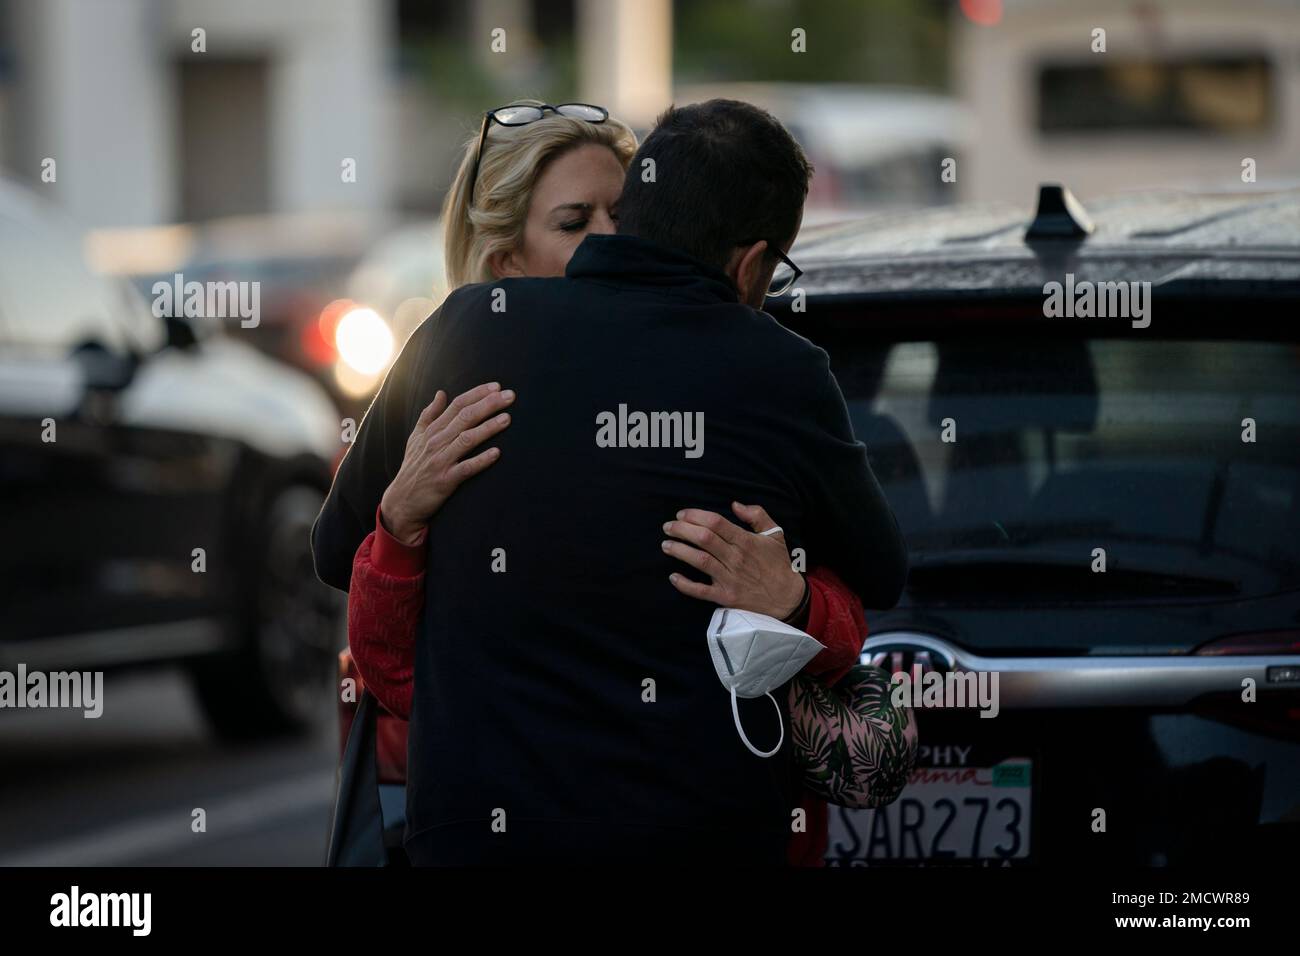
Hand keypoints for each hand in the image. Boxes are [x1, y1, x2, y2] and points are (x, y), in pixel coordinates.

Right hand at [379, 382, 513, 543]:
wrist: (401, 501)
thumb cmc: (413, 467)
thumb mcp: (416, 438)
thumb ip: (429, 415)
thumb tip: (441, 393)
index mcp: (432, 430)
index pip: (457, 405)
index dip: (477, 394)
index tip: (496, 387)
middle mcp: (436, 442)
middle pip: (465, 418)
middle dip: (488, 405)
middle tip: (510, 396)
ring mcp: (440, 461)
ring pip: (467, 440)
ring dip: (488, 428)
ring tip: (507, 419)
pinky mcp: (445, 481)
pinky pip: (466, 468)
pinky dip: (481, 460)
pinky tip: (497, 453)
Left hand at [662, 501, 804, 618]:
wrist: (788, 598)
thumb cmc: (779, 564)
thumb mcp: (775, 534)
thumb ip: (757, 515)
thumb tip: (735, 504)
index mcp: (746, 541)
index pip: (715, 523)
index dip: (695, 516)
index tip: (681, 514)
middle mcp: (736, 558)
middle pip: (703, 539)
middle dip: (681, 530)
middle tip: (668, 526)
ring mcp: (729, 579)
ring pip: (699, 561)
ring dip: (679, 551)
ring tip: (665, 545)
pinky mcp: (726, 597)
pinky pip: (701, 591)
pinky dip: (685, 584)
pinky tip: (673, 576)